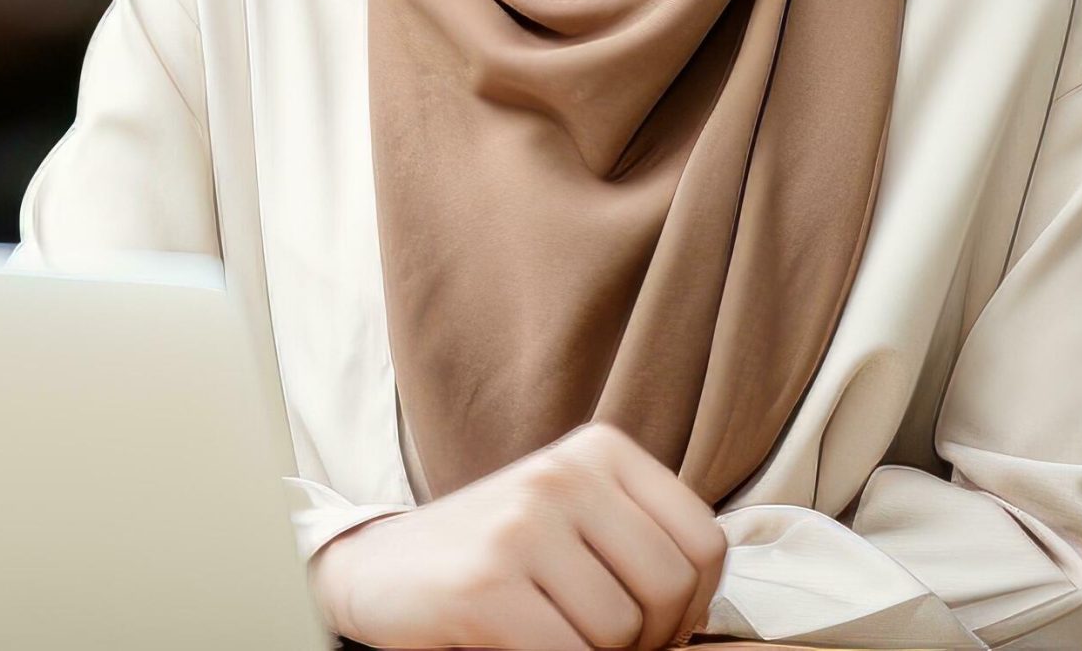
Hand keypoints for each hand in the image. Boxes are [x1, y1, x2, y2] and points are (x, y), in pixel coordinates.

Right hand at [306, 420, 728, 650]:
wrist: (377, 571)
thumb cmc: (492, 558)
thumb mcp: (575, 520)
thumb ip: (640, 542)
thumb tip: (700, 616)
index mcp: (599, 451)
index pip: (703, 543)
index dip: (691, 606)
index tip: (653, 626)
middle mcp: (562, 474)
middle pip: (669, 589)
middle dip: (647, 640)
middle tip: (600, 643)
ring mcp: (521, 525)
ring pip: (621, 632)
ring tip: (550, 636)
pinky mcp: (486, 584)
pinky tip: (518, 645)